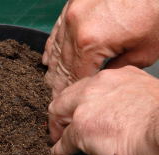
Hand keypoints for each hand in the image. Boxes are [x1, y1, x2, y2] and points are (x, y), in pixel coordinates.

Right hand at [42, 0, 158, 97]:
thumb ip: (116, 70)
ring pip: (56, 48)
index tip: (63, 102)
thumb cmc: (155, 12)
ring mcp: (71, 14)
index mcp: (90, 42)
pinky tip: (48, 58)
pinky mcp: (72, 5)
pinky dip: (52, 47)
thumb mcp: (144, 51)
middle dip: (58, 83)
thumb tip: (101, 77)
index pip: (75, 76)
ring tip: (51, 82)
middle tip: (54, 97)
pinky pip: (56, 31)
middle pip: (62, 64)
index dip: (69, 92)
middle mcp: (75, 27)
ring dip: (54, 67)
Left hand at [49, 66, 158, 154]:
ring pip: (59, 114)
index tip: (79, 109)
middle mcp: (97, 86)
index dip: (79, 101)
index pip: (87, 87)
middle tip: (62, 124)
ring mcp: (86, 106)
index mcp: (116, 77)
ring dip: (58, 128)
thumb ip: (126, 98)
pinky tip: (59, 151)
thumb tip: (119, 113)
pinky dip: (60, 147)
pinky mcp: (81, 128)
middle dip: (62, 112)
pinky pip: (64, 140)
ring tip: (58, 138)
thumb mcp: (146, 97)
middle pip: (66, 97)